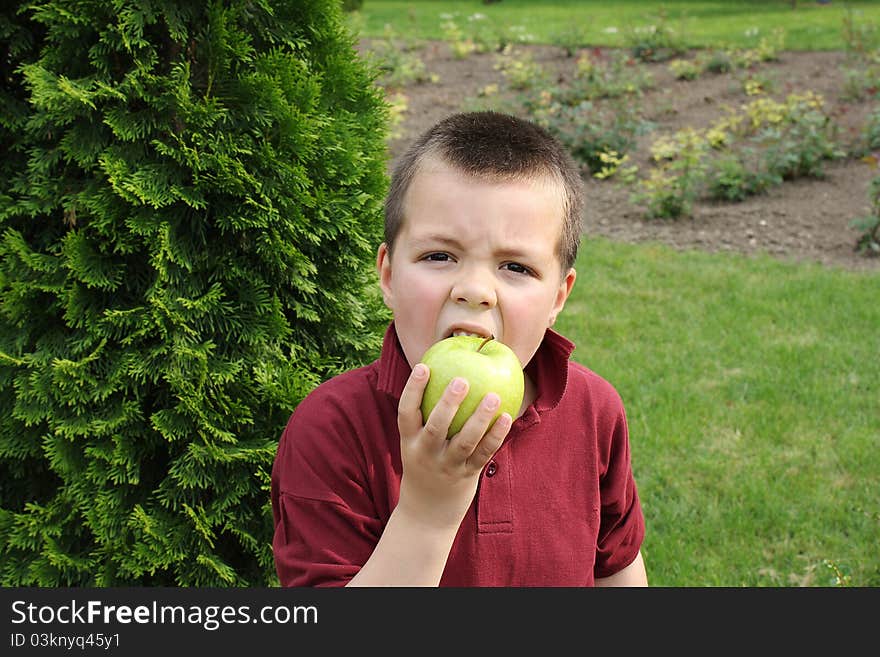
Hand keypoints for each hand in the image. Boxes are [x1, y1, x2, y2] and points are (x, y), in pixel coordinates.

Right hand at [395, 363, 511, 531]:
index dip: (413, 390)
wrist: (427, 513)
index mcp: (409, 442)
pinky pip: (483, 453)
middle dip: (447, 404)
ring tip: (493, 396)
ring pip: (464, 442)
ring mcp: (447, 466)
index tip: (424, 366)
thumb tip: (443, 372)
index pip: (406, 413)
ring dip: (479, 419)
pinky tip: (507, 417)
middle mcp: (425, 454)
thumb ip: (425, 415)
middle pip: (436, 427)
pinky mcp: (467, 475)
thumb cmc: (425, 464)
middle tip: (462, 380)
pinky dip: (496, 436)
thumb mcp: (415, 443)